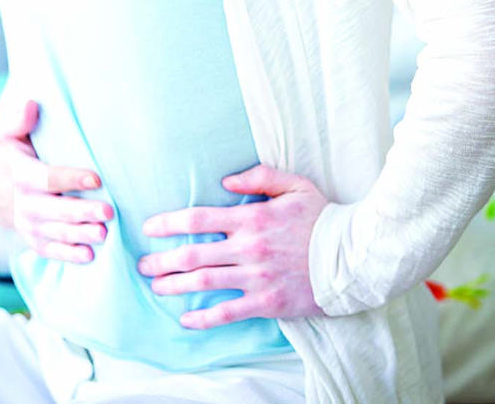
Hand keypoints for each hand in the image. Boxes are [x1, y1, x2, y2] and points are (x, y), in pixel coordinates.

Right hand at [0, 99, 112, 263]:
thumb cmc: (14, 150)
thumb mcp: (9, 132)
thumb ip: (17, 119)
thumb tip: (30, 104)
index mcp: (19, 173)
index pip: (46, 178)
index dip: (71, 179)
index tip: (97, 179)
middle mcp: (22, 202)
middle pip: (53, 210)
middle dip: (81, 212)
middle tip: (108, 212)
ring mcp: (27, 223)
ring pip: (54, 233)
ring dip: (79, 235)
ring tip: (104, 234)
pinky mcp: (33, 238)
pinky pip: (49, 250)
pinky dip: (68, 256)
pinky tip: (89, 257)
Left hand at [136, 164, 327, 327]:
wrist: (352, 258)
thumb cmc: (323, 218)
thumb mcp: (294, 185)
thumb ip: (259, 176)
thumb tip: (225, 178)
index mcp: (251, 217)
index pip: (199, 219)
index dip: (169, 223)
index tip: (149, 227)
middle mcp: (248, 248)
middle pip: (194, 254)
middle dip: (162, 260)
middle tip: (142, 264)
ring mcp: (256, 278)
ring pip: (204, 283)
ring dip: (174, 285)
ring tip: (155, 286)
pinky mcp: (267, 303)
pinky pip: (228, 313)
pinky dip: (203, 318)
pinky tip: (185, 319)